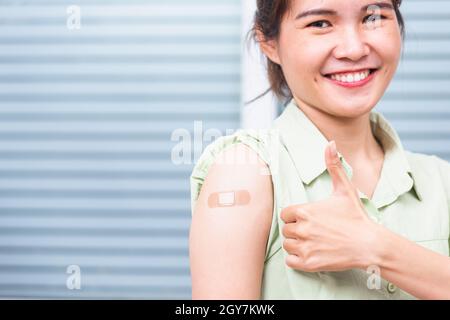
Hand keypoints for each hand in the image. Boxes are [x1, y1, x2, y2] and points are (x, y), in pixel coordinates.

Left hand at [280, 141, 379, 271]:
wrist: (370, 244)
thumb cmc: (355, 216)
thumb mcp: (344, 188)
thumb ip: (333, 165)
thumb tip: (330, 143)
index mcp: (304, 211)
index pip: (285, 213)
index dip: (295, 216)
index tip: (309, 218)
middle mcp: (301, 229)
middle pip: (286, 229)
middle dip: (297, 230)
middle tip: (314, 231)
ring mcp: (305, 247)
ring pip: (288, 245)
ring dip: (296, 244)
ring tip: (314, 242)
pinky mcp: (309, 264)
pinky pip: (290, 262)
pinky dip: (296, 259)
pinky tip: (310, 253)